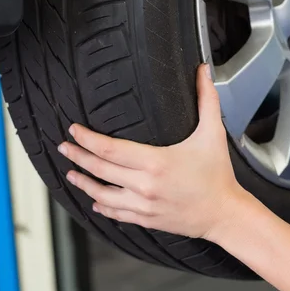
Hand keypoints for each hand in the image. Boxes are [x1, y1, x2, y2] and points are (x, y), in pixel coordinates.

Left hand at [57, 65, 246, 239]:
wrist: (225, 213)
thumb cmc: (218, 175)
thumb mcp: (213, 134)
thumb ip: (206, 99)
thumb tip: (202, 71)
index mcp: (156, 162)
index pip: (110, 149)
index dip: (87, 139)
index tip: (74, 130)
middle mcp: (145, 186)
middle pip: (99, 170)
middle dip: (77, 156)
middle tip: (64, 147)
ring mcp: (143, 205)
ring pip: (102, 195)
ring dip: (83, 183)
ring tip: (71, 174)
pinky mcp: (146, 220)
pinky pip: (116, 213)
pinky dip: (101, 206)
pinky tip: (94, 201)